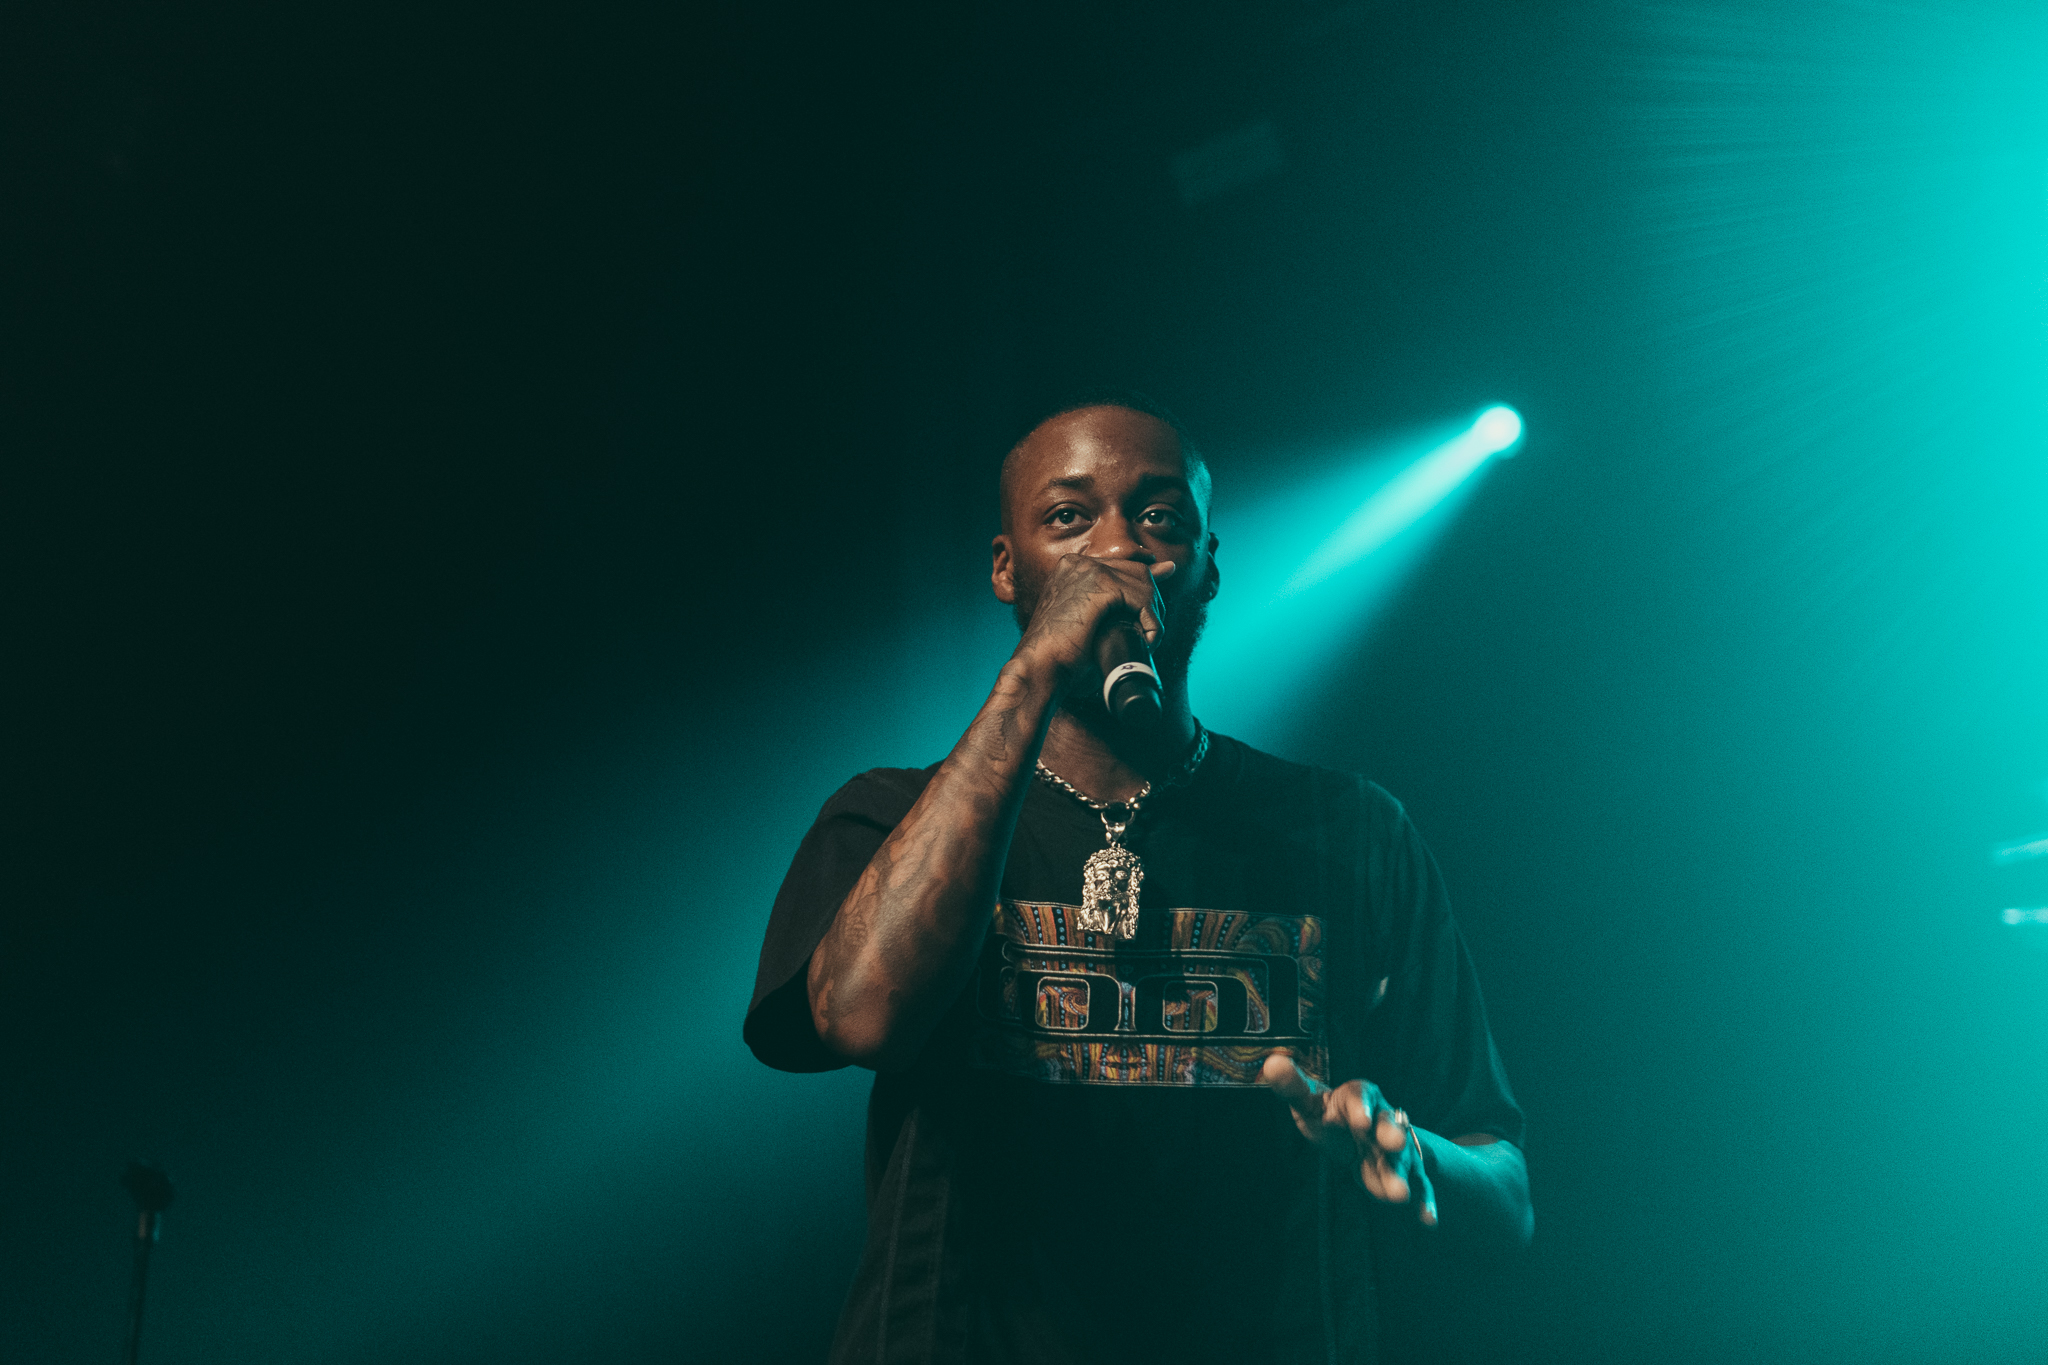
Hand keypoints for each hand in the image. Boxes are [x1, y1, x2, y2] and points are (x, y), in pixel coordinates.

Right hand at [1014, 552, 1175, 686]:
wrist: (1039, 669)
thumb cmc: (1060, 656)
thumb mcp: (1087, 624)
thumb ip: (1112, 607)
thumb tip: (1144, 599)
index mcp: (1070, 570)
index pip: (1120, 568)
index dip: (1143, 587)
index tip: (1159, 598)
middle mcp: (1078, 563)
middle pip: (1136, 571)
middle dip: (1151, 602)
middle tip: (1151, 631)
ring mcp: (1088, 570)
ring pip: (1143, 582)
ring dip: (1153, 614)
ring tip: (1147, 640)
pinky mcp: (1100, 584)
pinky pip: (1142, 597)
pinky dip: (1151, 621)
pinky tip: (1147, 640)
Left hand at [1262, 1051, 1437, 1226]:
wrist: (1356, 1131)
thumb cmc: (1328, 1114)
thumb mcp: (1308, 1101)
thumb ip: (1292, 1087)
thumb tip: (1271, 1063)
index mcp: (1358, 1096)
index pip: (1360, 1096)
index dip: (1360, 1107)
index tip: (1359, 1120)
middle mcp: (1383, 1118)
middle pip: (1389, 1126)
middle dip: (1391, 1135)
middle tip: (1394, 1144)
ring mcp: (1397, 1147)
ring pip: (1401, 1160)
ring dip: (1401, 1175)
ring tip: (1399, 1195)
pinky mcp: (1405, 1171)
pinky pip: (1418, 1185)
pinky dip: (1424, 1201)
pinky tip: (1427, 1220)